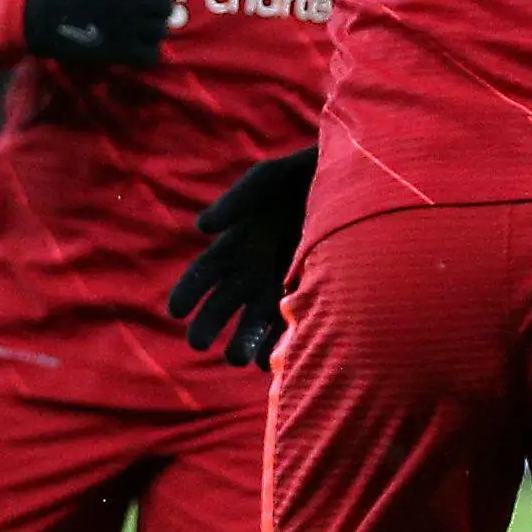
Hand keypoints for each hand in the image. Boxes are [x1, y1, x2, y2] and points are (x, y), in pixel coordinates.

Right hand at [21, 0, 180, 66]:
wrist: (41, 17)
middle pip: (166, 5)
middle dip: (156, 6)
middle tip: (137, 8)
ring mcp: (127, 27)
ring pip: (161, 29)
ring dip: (152, 28)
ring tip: (133, 25)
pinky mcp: (120, 52)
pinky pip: (151, 54)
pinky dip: (147, 51)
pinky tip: (132, 44)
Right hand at [169, 147, 316, 368]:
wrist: (356, 180)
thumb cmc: (305, 173)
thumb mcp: (269, 179)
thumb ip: (237, 199)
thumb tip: (202, 227)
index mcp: (237, 242)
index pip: (203, 274)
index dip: (187, 292)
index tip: (175, 310)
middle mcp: (255, 268)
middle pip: (223, 304)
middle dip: (208, 324)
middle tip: (198, 342)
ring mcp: (282, 283)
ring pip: (256, 321)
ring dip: (244, 342)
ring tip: (238, 358)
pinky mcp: (313, 292)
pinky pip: (292, 323)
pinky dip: (283, 342)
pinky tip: (279, 355)